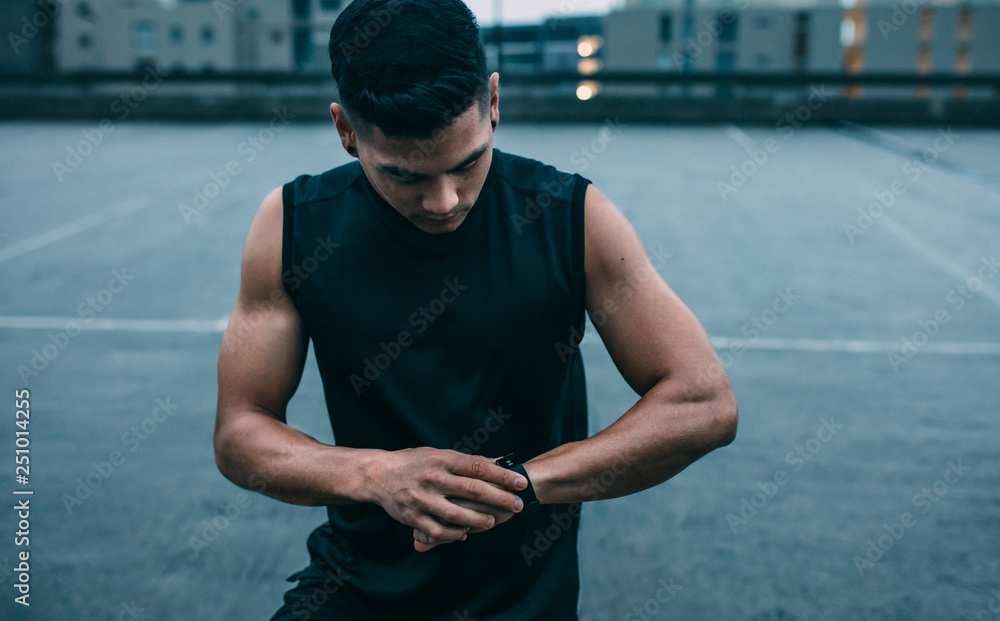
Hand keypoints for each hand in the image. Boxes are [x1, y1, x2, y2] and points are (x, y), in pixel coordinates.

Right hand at [369, 448, 525, 551]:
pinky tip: (465, 534)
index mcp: (441, 459)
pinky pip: (437, 530)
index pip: (477, 467)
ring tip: (492, 521)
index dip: (501, 475)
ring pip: (456, 514)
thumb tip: (499, 462)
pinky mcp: (412, 516)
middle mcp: (433, 478)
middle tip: (517, 504)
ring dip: (478, 520)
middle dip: (498, 498)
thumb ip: (467, 461)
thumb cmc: (415, 462)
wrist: (378, 475)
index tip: (520, 482)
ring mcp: (422, 498)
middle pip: (472, 489)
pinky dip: (453, 534)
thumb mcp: (439, 455)